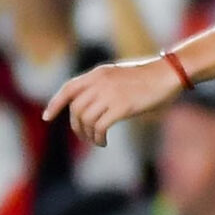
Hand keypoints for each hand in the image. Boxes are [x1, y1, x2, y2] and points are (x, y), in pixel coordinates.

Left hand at [43, 57, 182, 145]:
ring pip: (86, 119)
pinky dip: (98, 137)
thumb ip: (103, 85)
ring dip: (88, 135)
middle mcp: (100, 82)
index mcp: (98, 74)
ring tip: (97, 141)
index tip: (47, 117)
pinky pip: (101, 126)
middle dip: (76, 126)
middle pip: (76, 109)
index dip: (55, 104)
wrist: (168, 74)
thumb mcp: (119, 75)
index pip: (68, 89)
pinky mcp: (122, 107)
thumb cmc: (148, 77)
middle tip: (85, 136)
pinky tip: (104, 141)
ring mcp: (110, 94)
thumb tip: (91, 104)